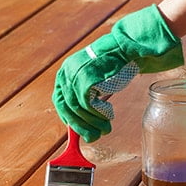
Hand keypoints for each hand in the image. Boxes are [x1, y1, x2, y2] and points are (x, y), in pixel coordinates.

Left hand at [53, 5, 183, 141]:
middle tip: (94, 137)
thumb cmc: (112, 66)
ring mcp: (75, 75)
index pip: (60, 102)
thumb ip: (84, 96)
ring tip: (105, 129)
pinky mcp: (87, 79)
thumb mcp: (92, 80)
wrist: (125, 48)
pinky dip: (99, 114)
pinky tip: (109, 116)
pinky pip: (88, 104)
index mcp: (65, 73)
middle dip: (81, 126)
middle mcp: (66, 73)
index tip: (80, 131)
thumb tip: (82, 122)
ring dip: (93, 122)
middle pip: (67, 107)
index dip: (70, 119)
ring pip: (78, 108)